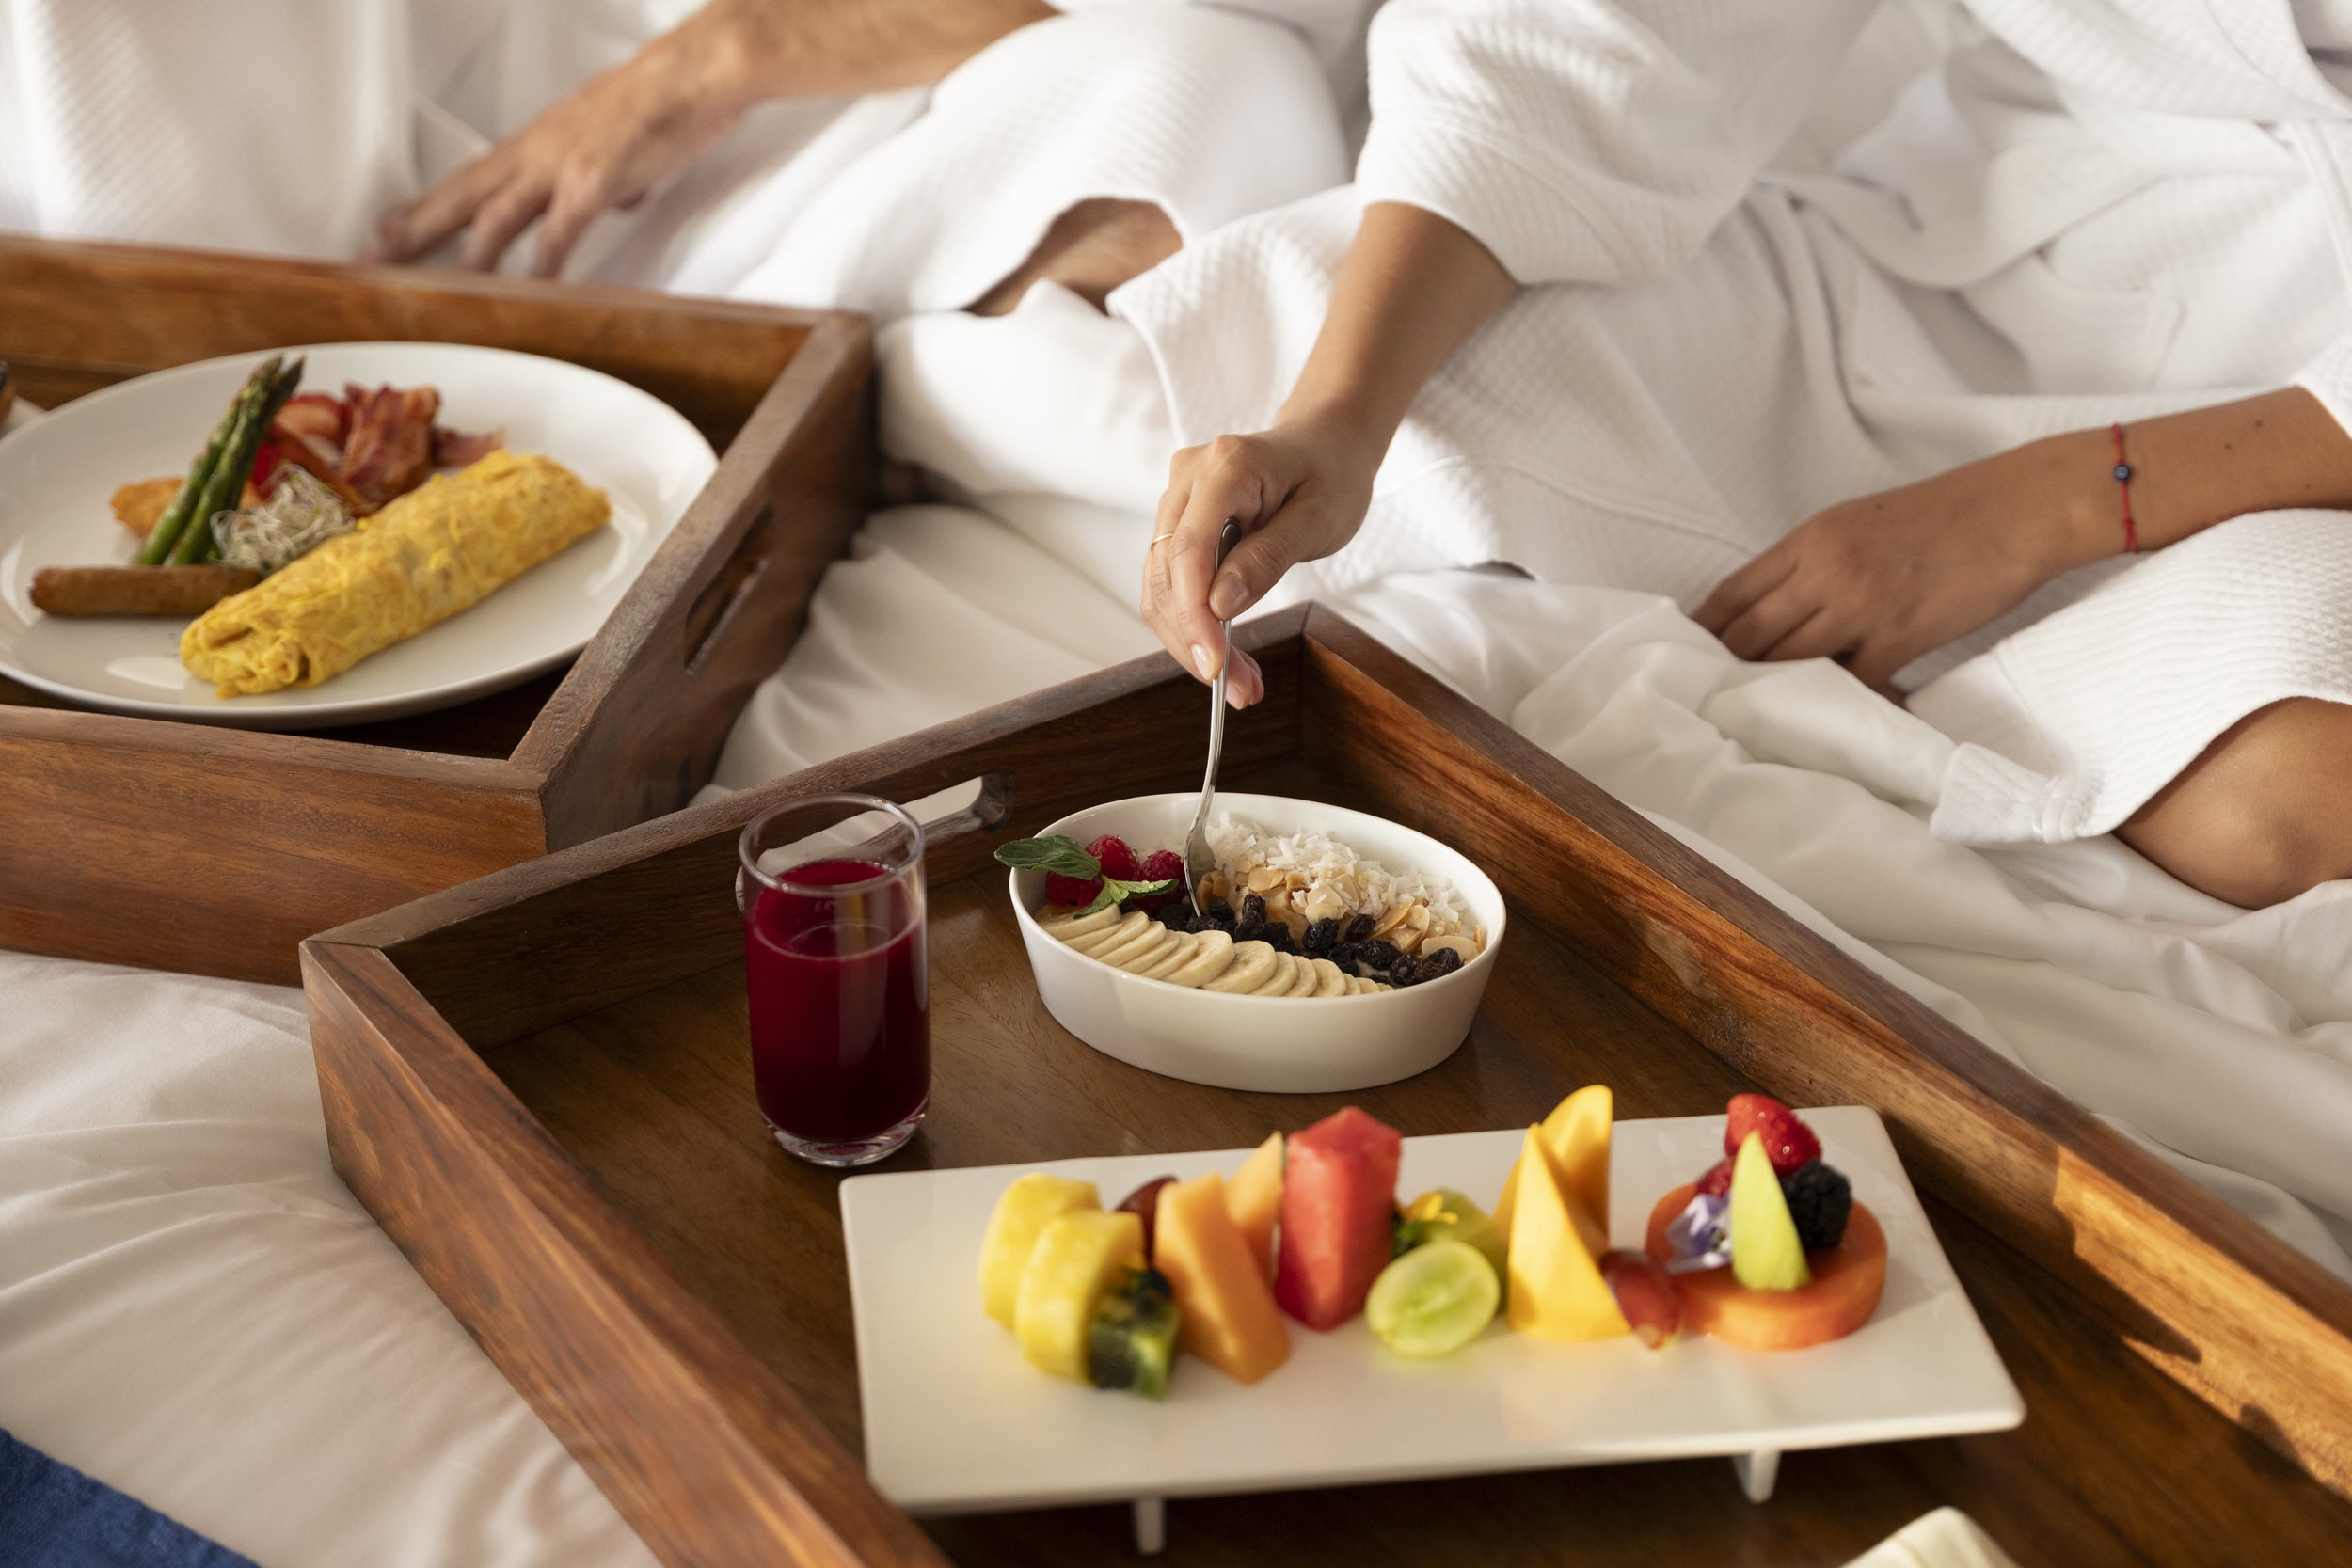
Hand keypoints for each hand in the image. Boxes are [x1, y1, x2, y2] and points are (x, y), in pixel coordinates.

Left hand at [371, 13, 756, 276]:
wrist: (695, 72)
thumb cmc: (664, 101)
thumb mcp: (619, 142)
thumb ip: (606, 175)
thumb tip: (615, 197)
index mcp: (538, 141)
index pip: (469, 179)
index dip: (427, 207)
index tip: (390, 230)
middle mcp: (537, 150)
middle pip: (462, 194)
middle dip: (415, 229)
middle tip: (373, 257)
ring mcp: (562, 164)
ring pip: (496, 214)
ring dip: (466, 256)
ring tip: (438, 289)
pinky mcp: (595, 179)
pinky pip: (559, 231)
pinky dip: (542, 266)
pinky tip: (528, 291)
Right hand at [1140, 415, 1382, 707]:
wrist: (1325, 444)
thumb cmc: (1331, 475)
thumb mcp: (1319, 519)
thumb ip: (1269, 558)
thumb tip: (1220, 606)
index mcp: (1224, 467)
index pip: (1188, 551)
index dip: (1195, 616)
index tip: (1216, 666)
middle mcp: (1187, 478)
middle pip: (1167, 575)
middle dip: (1196, 641)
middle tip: (1239, 691)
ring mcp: (1177, 499)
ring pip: (1161, 585)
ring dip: (1192, 641)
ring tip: (1240, 683)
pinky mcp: (1178, 522)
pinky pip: (1172, 581)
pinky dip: (1194, 623)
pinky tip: (1226, 655)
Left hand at [1694, 432, 2113, 688]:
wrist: (2015, 510)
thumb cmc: (1943, 515)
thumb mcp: (1859, 522)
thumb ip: (1813, 561)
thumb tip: (1778, 606)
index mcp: (1809, 540)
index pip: (1733, 593)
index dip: (1705, 631)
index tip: (1689, 657)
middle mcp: (1824, 571)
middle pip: (1750, 634)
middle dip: (1728, 668)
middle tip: (1716, 698)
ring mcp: (1859, 606)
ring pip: (1789, 662)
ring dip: (1774, 690)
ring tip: (1761, 715)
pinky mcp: (1898, 638)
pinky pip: (1852, 684)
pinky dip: (1840, 703)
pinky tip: (1834, 719)